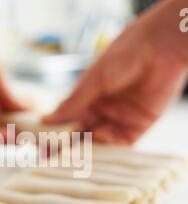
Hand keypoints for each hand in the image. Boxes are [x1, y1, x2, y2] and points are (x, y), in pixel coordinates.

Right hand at [45, 0, 187, 144]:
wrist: (159, 48)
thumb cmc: (124, 55)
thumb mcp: (93, 80)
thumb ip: (73, 103)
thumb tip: (47, 119)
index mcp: (88, 97)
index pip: (69, 120)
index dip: (57, 132)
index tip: (43, 143)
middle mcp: (103, 110)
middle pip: (83, 134)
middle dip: (70, 145)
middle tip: (55, 156)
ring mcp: (120, 119)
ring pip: (100, 141)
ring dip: (89, 147)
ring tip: (76, 151)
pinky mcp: (139, 125)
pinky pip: (121, 142)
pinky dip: (110, 144)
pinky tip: (101, 137)